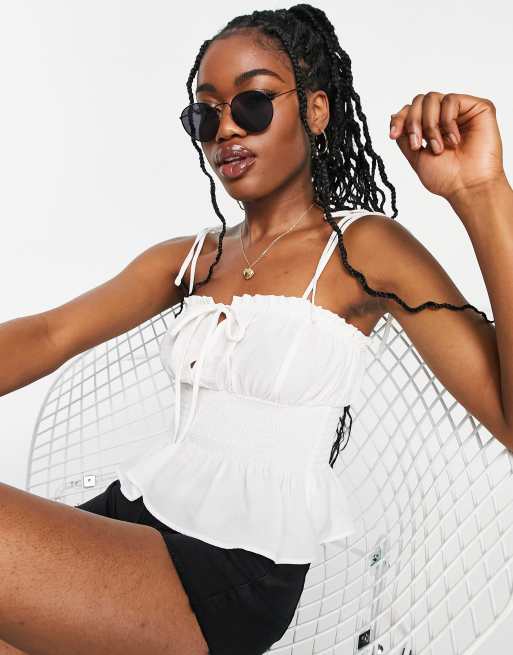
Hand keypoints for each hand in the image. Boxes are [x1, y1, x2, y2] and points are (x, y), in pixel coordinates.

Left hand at [389, 92, 505, 200]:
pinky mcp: (478, 107)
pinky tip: (454, 140)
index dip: (400, 119)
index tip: (393, 135)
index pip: (411, 110)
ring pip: (432, 98)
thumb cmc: (447, 178)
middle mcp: (446, 117)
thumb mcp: (415, 156)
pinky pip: (451, 100)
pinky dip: (447, 121)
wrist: (468, 187)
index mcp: (432, 127)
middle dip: (413, 122)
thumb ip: (404, 136)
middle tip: (417, 145)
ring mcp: (462, 111)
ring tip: (438, 147)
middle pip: (419, 101)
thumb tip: (393, 116)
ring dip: (430, 125)